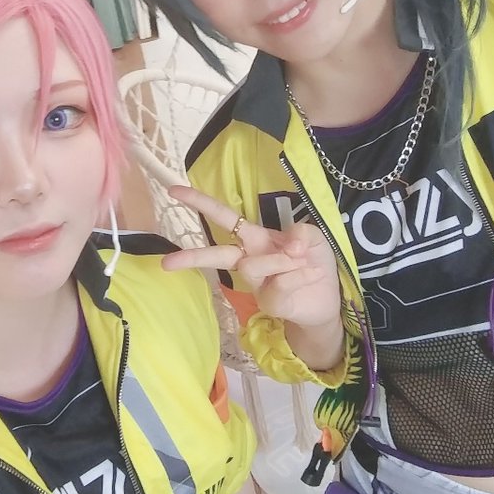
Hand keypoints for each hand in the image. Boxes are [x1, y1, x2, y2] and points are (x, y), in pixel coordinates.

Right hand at [162, 185, 340, 331]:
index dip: (200, 202)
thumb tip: (290, 242)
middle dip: (192, 257)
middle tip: (166, 263)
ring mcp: (256, 283)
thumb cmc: (312, 260)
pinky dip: (299, 275)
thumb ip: (300, 231)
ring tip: (302, 260)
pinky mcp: (268, 302)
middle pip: (216, 255)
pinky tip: (312, 273)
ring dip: (280, 261)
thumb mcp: (312, 236)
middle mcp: (248, 258)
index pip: (223, 217)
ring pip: (251, 266)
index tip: (174, 191)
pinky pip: (278, 284)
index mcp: (254, 237)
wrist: (327, 297)